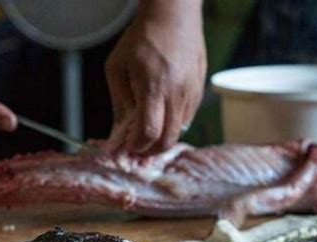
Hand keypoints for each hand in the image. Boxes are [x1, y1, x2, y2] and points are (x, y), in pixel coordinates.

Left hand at [105, 0, 205, 153]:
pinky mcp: (199, 91)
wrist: (173, 16)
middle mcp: (176, 93)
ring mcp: (191, 93)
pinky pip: (187, 118)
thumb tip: (117, 134)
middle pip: (168, 139)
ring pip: (180, 131)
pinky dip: (173, 125)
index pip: (149, 132)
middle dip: (151, 151)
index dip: (137, 146)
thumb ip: (119, 104)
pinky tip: (161, 115)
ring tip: (148, 131)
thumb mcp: (118, 68)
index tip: (127, 147)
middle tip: (138, 148)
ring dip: (163, 138)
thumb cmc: (140, 39)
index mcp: (153, 87)